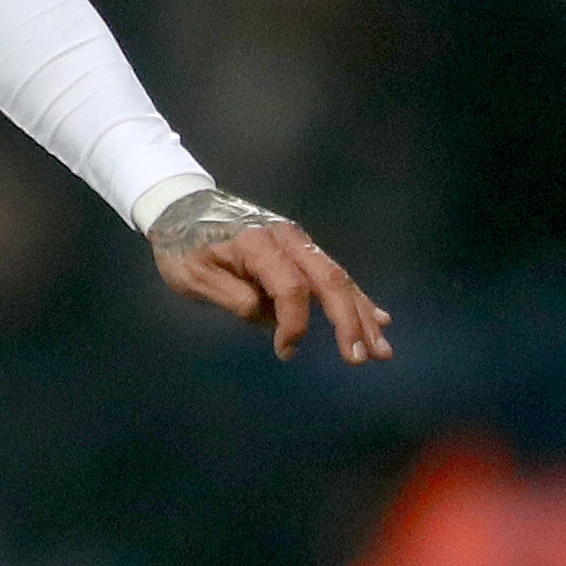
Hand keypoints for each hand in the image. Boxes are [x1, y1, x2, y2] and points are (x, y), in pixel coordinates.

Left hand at [148, 185, 393, 363]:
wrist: (183, 206)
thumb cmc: (183, 245)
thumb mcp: (194, 277)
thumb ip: (234, 298)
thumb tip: (270, 319)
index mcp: (258, 243)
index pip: (289, 287)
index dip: (293, 323)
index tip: (285, 352)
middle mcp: (287, 238)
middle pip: (328, 281)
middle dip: (349, 322)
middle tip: (363, 358)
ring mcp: (298, 242)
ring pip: (339, 279)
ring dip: (362, 315)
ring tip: (381, 349)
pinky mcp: (301, 249)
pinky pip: (334, 274)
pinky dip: (356, 298)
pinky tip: (378, 318)